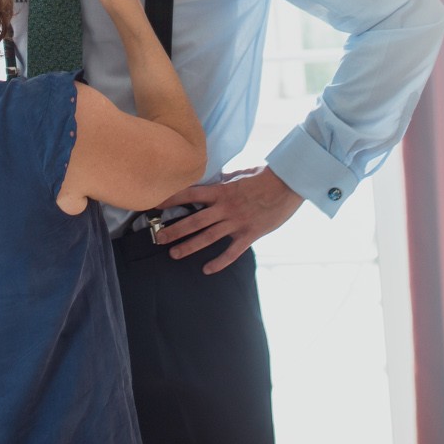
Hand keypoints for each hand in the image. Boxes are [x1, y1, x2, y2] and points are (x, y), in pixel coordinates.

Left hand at [154, 166, 304, 273]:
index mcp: (222, 191)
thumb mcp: (241, 174)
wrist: (289, 184)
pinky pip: (231, 252)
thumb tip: (216, 180)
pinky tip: (206, 270)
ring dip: (189, 246)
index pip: (190, 194)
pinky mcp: (250, 234)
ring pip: (208, 237)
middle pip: (194, 220)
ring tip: (174, 254)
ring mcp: (237, 222)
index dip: (171, 199)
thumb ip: (226, 180)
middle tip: (158, 238)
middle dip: (174, 230)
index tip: (155, 204)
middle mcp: (225, 208)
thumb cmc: (266, 176)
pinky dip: (219, 262)